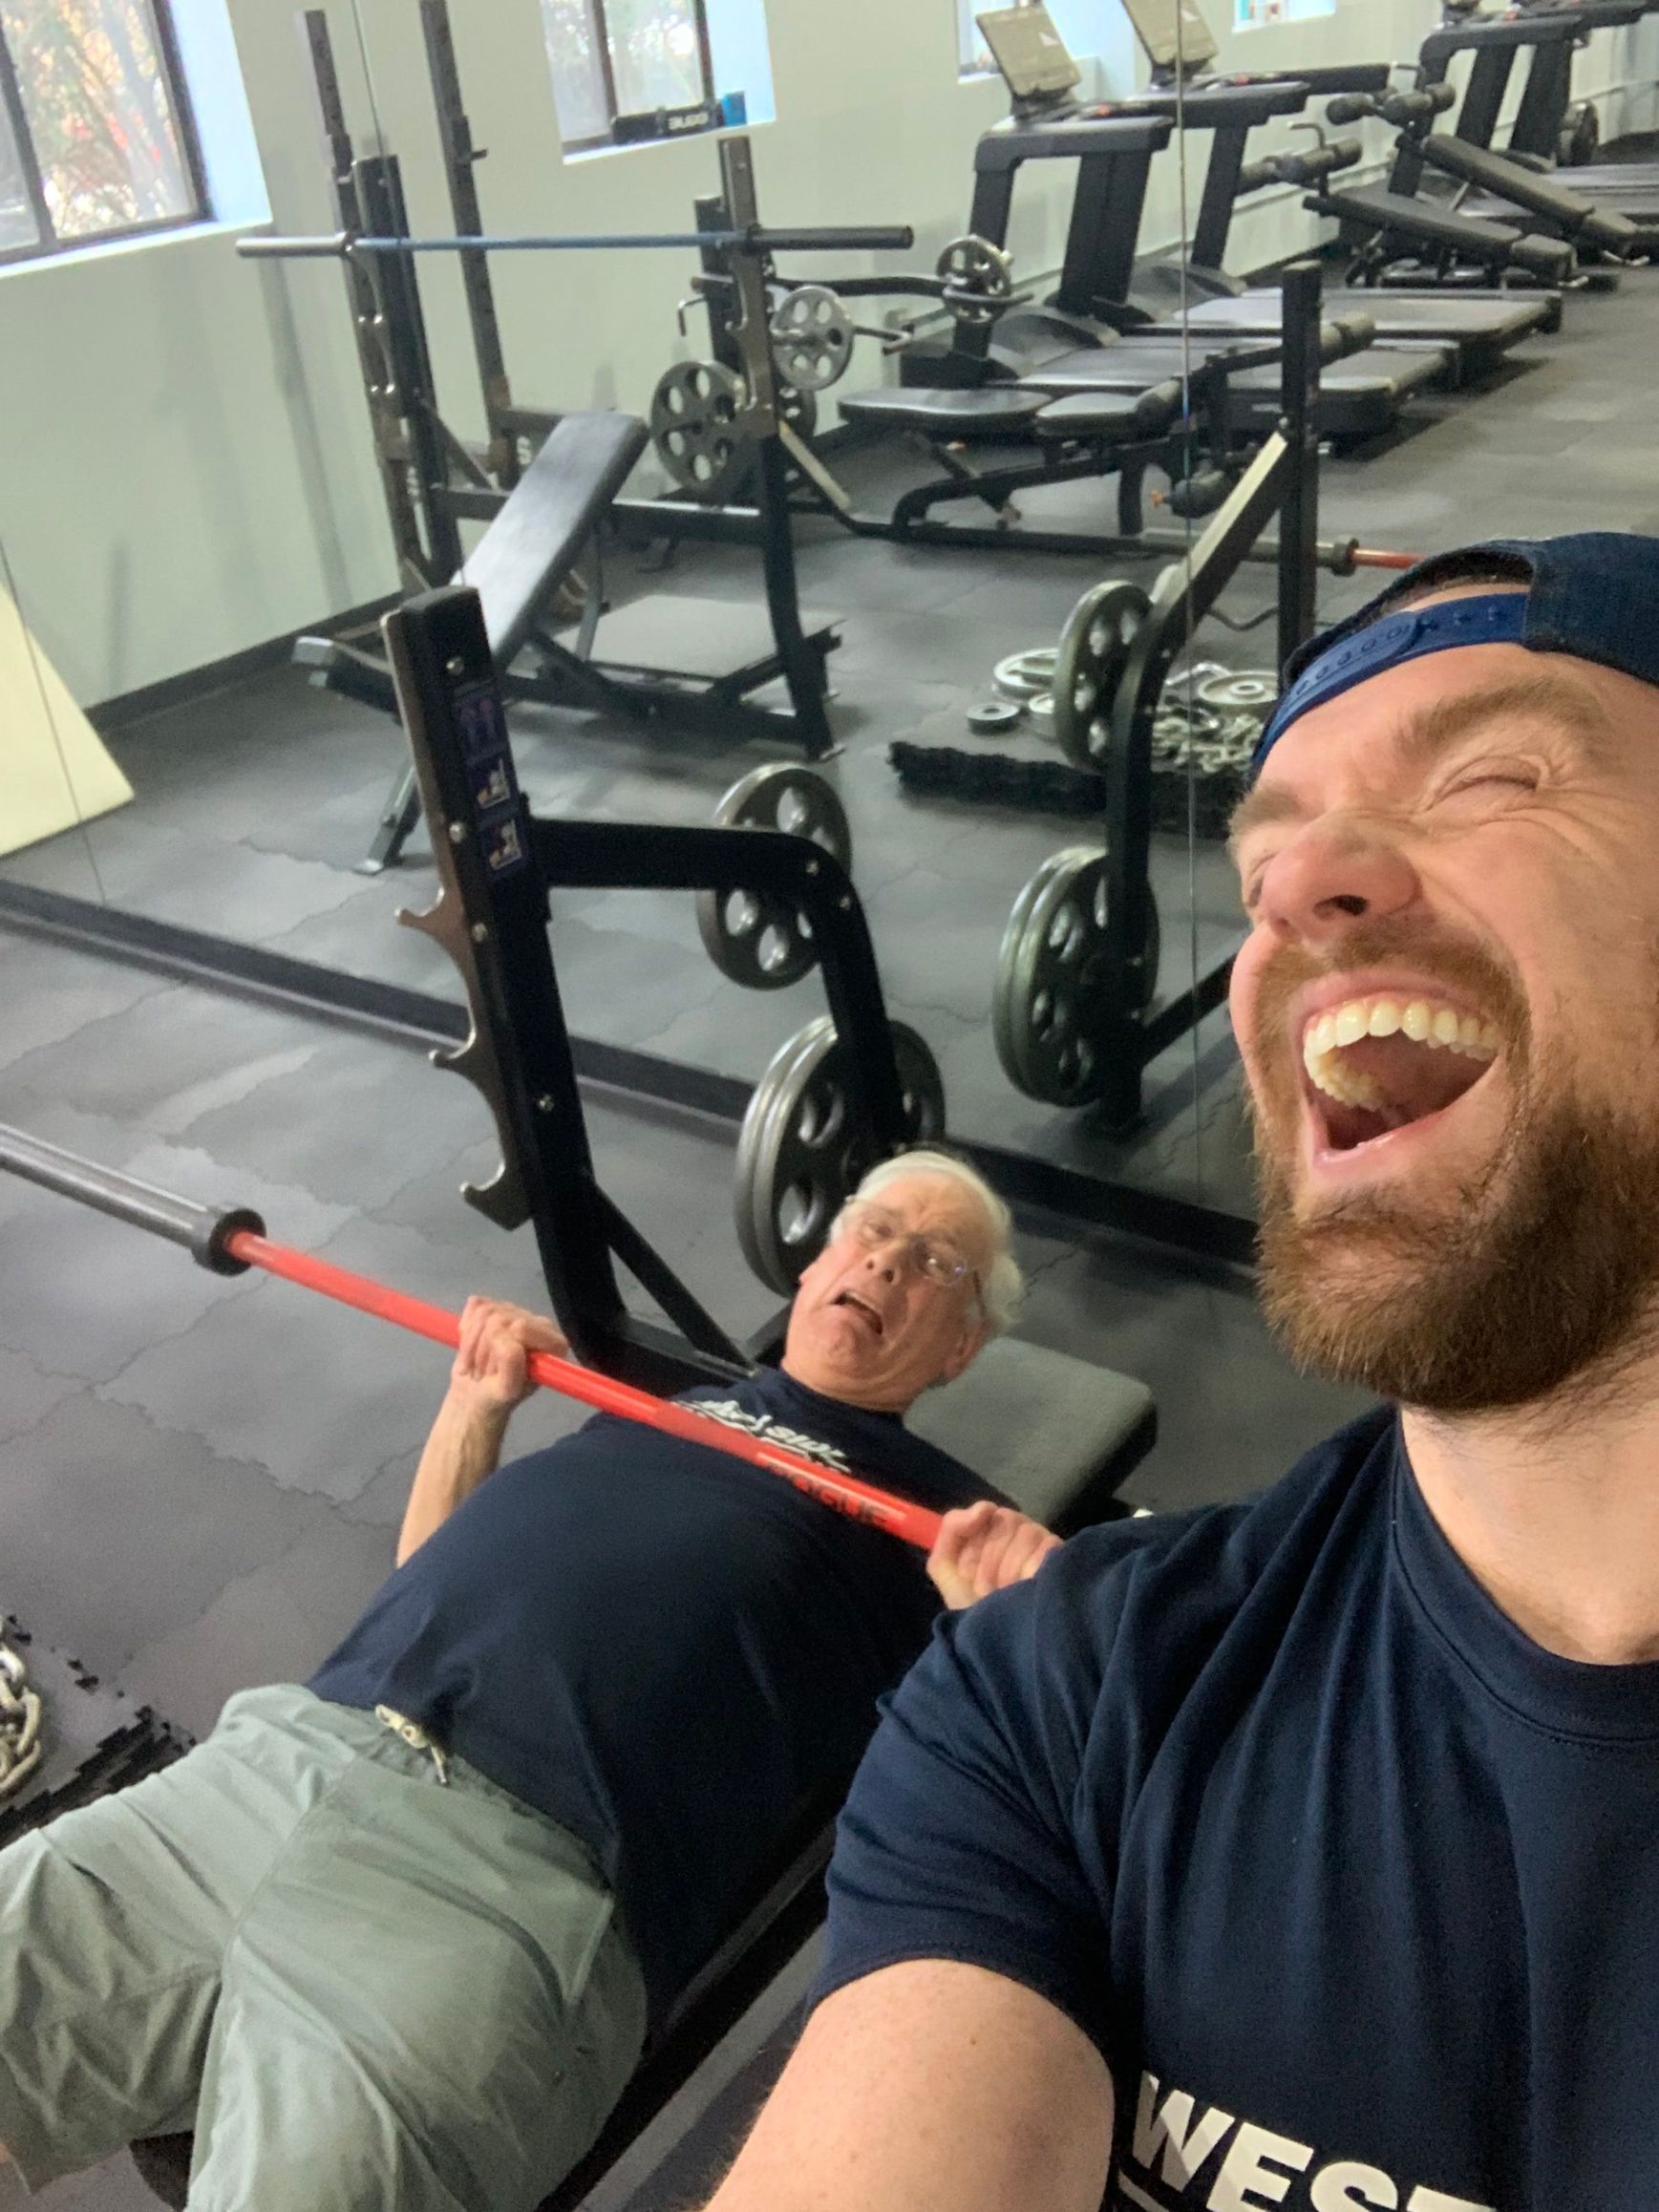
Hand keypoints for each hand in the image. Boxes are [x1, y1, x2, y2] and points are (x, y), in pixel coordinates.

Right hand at [448, 1296, 569, 1417]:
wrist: (477, 1394)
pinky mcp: (496, 1308)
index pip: (521, 1327)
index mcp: (553, 1344)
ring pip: (484, 1311)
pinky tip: (470, 1346)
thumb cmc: (496, 1396)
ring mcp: (517, 1313)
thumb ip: (512, 1363)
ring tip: (475, 1364)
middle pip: (499, 1318)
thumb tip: (508, 1337)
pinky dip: (466, 1328)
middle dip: (482, 1349)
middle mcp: (539, 1324)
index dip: (499, 1348)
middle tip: (482, 1372)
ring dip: (471, 1344)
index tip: (494, 1372)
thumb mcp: (506, 1389)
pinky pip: (475, 1305)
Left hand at [926, 1501, 1061, 1610]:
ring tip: (1006, 1593)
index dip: (977, 1533)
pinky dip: (1027, 1568)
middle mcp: (1019, 1542)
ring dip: (1007, 1566)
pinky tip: (1023, 1588)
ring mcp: (1043, 1551)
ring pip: (1025, 1530)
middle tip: (987, 1587)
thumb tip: (985, 1506)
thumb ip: (951, 1531)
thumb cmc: (975, 1615)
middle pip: (1005, 1519)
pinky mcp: (1061, 1563)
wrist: (997, 1649)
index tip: (969, 1562)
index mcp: (993, 1541)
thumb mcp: (948, 1574)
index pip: (988, 1513)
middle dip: (989, 1556)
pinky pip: (1046, 1545)